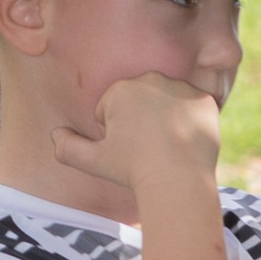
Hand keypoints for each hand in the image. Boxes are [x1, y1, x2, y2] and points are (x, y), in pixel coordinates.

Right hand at [57, 71, 223, 195]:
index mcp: (121, 88)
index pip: (114, 108)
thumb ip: (67, 148)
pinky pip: (193, 109)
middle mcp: (152, 79)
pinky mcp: (205, 100)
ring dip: (166, 120)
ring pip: (167, 103)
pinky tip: (186, 143)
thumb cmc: (133, 170)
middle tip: (147, 149)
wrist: (178, 180)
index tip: (127, 149)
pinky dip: (190, 124)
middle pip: (141, 101)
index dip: (116, 133)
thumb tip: (55, 135)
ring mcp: (181, 88)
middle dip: (140, 121)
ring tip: (167, 147)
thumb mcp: (93, 162)